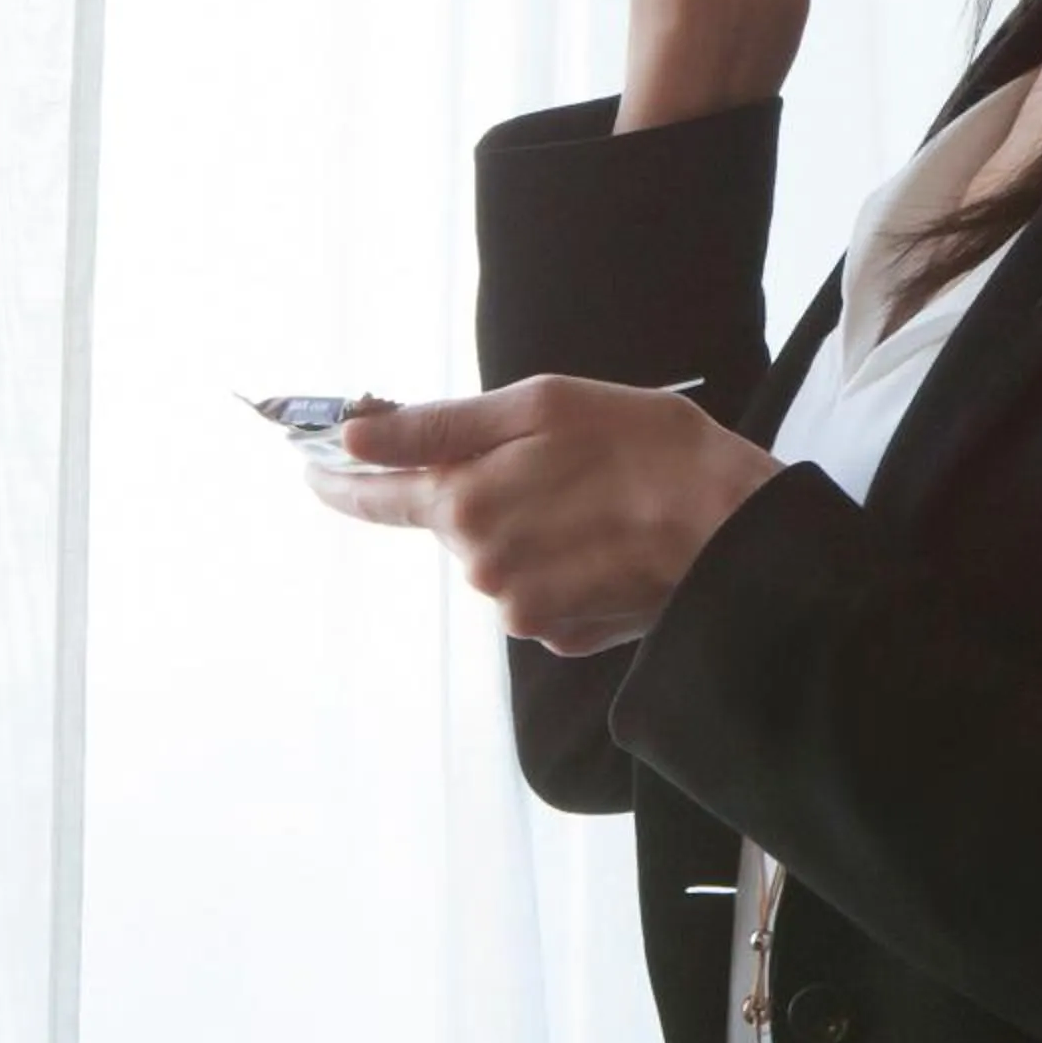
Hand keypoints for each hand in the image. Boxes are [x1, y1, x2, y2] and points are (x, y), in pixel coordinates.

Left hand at [302, 374, 786, 656]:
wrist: (736, 534)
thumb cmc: (648, 449)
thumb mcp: (541, 407)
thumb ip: (437, 426)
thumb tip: (353, 437)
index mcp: (467, 503)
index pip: (377, 495)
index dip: (338, 480)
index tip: (306, 467)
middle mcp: (482, 568)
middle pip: (454, 518)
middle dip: (485, 487)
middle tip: (555, 456)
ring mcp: (521, 610)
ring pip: (499, 553)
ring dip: (530, 523)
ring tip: (598, 497)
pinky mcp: (561, 635)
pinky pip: (538, 588)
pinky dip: (562, 561)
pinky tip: (608, 540)